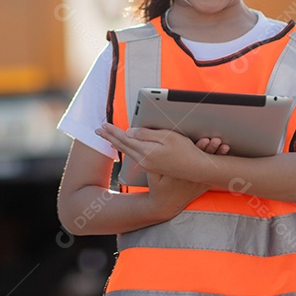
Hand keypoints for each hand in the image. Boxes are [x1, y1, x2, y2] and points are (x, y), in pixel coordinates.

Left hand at [96, 123, 225, 181]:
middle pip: (122, 146)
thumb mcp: (167, 137)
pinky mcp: (152, 167)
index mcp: (146, 151)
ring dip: (116, 143)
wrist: (197, 170)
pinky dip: (125, 149)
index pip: (125, 139)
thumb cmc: (186, 151)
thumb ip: (146, 134)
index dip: (113, 131)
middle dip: (110, 137)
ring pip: (127, 151)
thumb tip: (129, 132)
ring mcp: (147, 165)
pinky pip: (133, 155)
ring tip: (107, 138)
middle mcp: (144, 160)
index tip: (103, 125)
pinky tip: (124, 147)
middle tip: (98, 130)